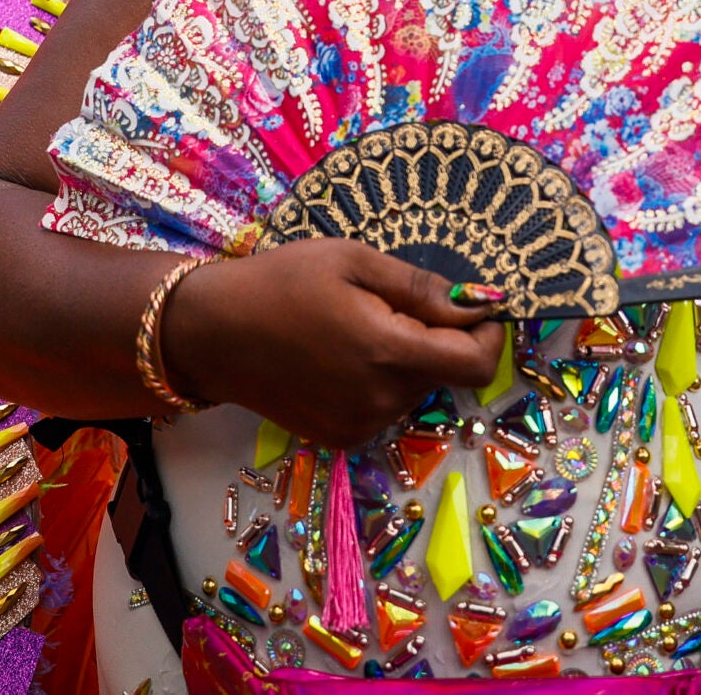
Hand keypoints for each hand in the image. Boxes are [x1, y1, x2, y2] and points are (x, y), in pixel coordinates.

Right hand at [160, 239, 505, 448]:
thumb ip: (423, 289)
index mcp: (388, 353)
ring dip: (407, 359)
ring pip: (415, 390)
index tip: (477, 306)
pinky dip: (381, 381)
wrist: (211, 332)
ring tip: (355, 326)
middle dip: (437, 338)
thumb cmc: (281, 282)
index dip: (489, 335)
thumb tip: (483, 303)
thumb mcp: (354, 262)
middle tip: (388, 302)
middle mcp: (380, 401)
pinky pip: (386, 406)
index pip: (476, 364)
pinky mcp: (339, 437)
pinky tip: (341, 356)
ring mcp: (359, 425)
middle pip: (444, 373)